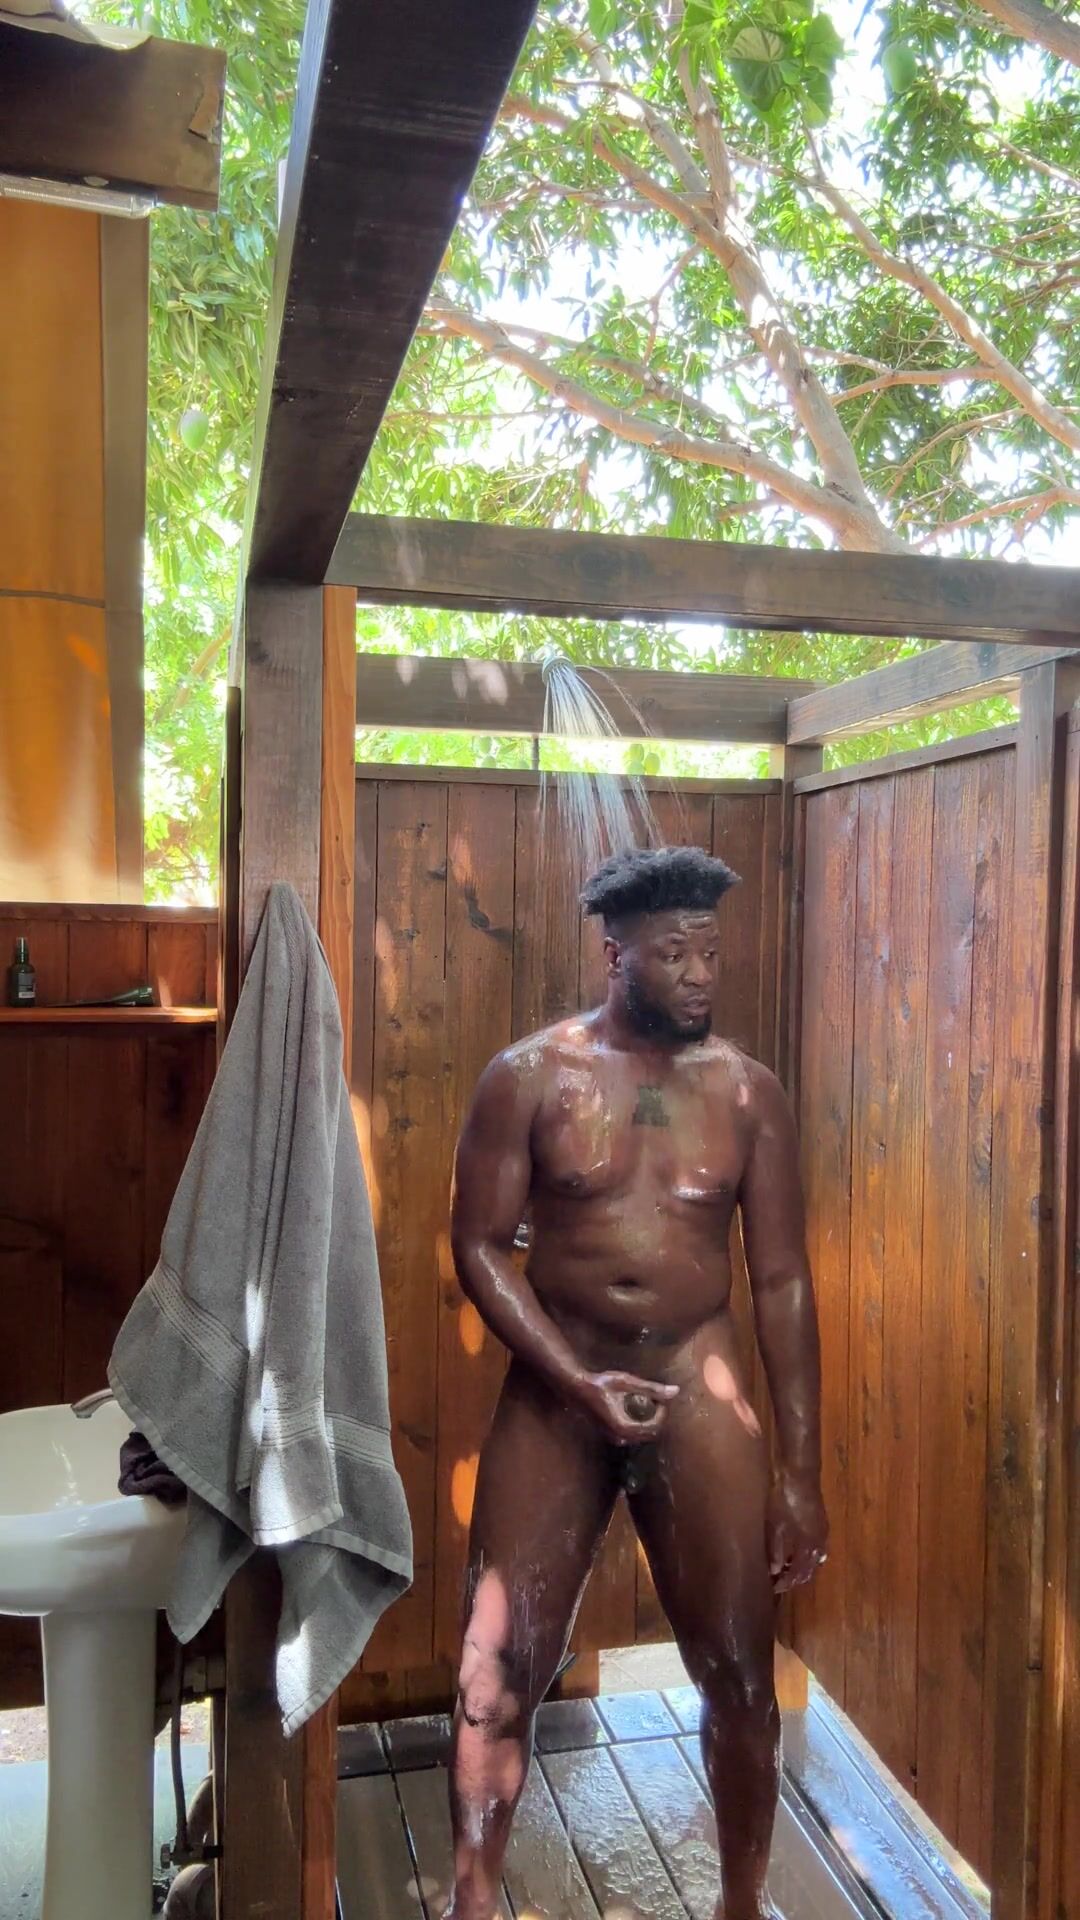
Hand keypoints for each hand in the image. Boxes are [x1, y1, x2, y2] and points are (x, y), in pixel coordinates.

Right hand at [577, 1371, 678, 1444]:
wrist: (577, 1389)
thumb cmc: (600, 1384)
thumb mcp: (626, 1382)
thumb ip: (651, 1388)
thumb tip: (675, 1391)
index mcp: (625, 1427)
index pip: (654, 1427)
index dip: (662, 1413)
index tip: (661, 1398)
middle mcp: (620, 1438)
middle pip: (649, 1434)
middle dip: (657, 1418)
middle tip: (657, 1401)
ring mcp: (615, 1439)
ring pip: (641, 1436)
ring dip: (649, 1422)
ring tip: (649, 1404)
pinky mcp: (612, 1436)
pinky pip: (633, 1435)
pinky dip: (639, 1424)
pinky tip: (637, 1409)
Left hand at [767, 1470, 827, 1592]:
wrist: (799, 1473)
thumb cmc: (784, 1499)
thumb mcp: (776, 1525)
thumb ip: (776, 1549)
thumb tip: (775, 1570)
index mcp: (809, 1546)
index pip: (800, 1574)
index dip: (787, 1583)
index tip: (774, 1587)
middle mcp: (820, 1542)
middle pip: (810, 1568)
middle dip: (796, 1576)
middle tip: (780, 1579)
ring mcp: (822, 1530)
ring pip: (815, 1557)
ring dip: (802, 1565)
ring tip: (786, 1566)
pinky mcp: (821, 1520)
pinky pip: (816, 1546)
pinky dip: (806, 1553)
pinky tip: (795, 1549)